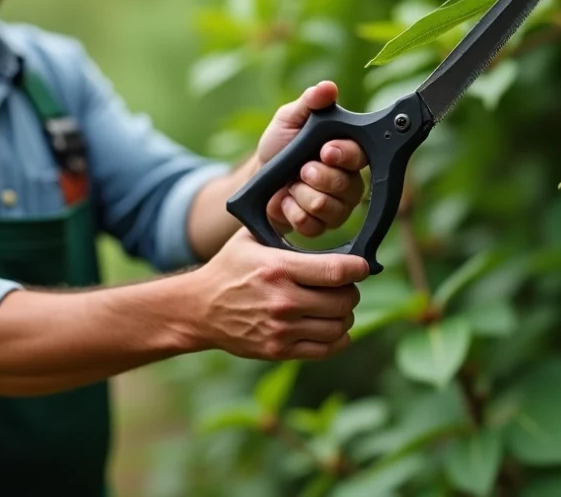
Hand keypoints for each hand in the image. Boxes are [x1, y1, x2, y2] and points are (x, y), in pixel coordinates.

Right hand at [187, 229, 368, 359]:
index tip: (361, 265)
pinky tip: (330, 325)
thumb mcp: (251, 238)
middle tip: (343, 285)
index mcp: (278, 268)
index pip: (337, 271)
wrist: (199, 308)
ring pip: (339, 325)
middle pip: (344, 300)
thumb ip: (281, 225)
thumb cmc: (229, 268)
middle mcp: (283, 301)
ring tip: (335, 304)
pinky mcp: (279, 350)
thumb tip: (313, 210)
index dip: (358, 268)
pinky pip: (326, 348)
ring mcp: (282, 329)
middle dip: (351, 290)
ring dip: (344, 314)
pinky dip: (338, 338)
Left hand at [255, 81, 367, 237]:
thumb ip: (309, 103)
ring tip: (290, 185)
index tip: (325, 150)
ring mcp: (338, 205)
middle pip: (348, 186)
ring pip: (331, 208)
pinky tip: (286, 201)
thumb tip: (327, 87)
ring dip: (302, 195)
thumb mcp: (289, 118)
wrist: (258, 178)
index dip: (343, 155)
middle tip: (302, 170)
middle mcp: (349, 179)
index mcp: (346, 151)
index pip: (359, 155)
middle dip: (318, 177)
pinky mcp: (322, 226)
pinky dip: (293, 212)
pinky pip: (315, 226)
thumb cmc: (279, 145)